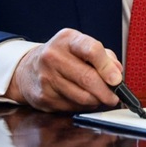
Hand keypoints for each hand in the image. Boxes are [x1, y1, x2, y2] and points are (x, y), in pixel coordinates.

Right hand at [5, 28, 122, 112]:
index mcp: (67, 39)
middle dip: (106, 92)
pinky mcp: (43, 97)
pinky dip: (83, 107)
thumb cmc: (62, 57)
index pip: (92, 50)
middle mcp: (53, 56)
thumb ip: (104, 56)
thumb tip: (117, 72)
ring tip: (100, 98)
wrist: (28, 69)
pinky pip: (72, 107)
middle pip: (88, 78)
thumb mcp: (81, 47)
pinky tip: (83, 100)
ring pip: (82, 97)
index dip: (107, 67)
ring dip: (96, 101)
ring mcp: (46, 77)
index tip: (117, 80)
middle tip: (115, 97)